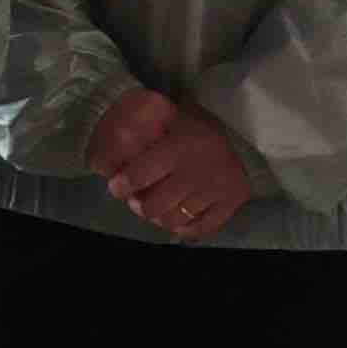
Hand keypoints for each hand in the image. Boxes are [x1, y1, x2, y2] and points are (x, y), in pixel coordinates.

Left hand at [97, 90, 255, 237]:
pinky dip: (186, 227)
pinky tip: (178, 220)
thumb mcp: (167, 119)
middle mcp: (198, 171)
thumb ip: (140, 130)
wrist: (240, 133)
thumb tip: (106, 155)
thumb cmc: (194, 128)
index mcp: (179, 147)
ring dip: (160, 217)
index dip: (123, 185)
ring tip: (156, 209)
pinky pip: (202, 226)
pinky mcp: (232, 201)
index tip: (117, 187)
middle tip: (136, 201)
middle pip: (156, 205)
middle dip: (140, 206)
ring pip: (176, 219)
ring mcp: (216, 189)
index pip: (141, 175)